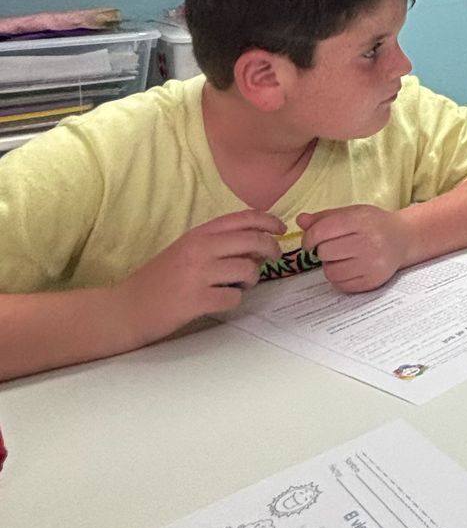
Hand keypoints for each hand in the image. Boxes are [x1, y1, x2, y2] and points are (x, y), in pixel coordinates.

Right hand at [114, 211, 284, 345]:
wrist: (124, 309)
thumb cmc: (158, 281)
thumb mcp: (186, 251)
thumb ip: (218, 244)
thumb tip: (256, 245)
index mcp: (198, 234)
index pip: (243, 218)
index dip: (268, 221)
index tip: (280, 229)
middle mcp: (199, 249)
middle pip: (253, 240)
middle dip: (271, 249)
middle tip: (272, 258)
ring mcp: (198, 274)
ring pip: (248, 270)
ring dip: (250, 280)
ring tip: (237, 285)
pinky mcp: (196, 300)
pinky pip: (234, 297)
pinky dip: (233, 300)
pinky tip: (220, 301)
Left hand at [299, 205, 411, 293]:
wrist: (404, 238)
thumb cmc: (373, 224)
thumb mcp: (352, 213)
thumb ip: (324, 217)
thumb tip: (300, 221)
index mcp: (361, 220)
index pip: (322, 231)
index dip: (309, 238)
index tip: (309, 242)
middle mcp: (369, 241)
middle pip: (325, 252)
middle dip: (323, 250)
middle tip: (333, 247)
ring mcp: (373, 263)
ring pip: (331, 271)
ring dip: (330, 266)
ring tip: (342, 258)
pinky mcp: (373, 281)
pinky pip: (341, 285)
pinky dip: (339, 278)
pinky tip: (348, 268)